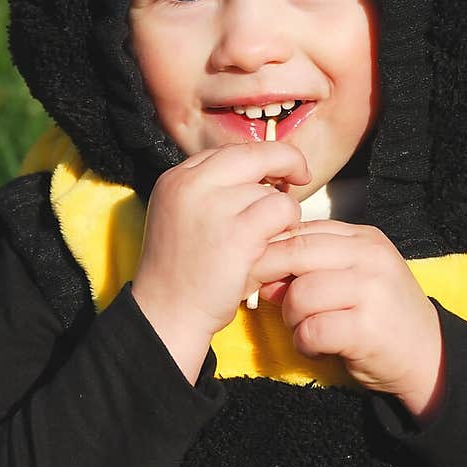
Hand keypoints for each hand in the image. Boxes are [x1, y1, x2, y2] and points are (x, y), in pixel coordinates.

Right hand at [131, 143, 310, 379]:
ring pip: (272, 190)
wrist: (167, 314)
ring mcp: (213, 206)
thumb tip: (264, 173)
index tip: (274, 172)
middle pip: (255, 154)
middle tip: (299, 177)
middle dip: (285, 161)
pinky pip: (282, 211)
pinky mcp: (237, 233)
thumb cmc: (182, 273)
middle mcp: (190, 184)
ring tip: (267, 240)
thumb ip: (214, 192)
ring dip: (281, 213)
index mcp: (175, 179)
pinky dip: (287, 228)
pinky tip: (274, 248)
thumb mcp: (184, 217)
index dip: (257, 160)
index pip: (228, 152)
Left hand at [255, 221, 443, 418]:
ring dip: (291, 319)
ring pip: (300, 294)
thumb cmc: (382, 316)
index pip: (301, 230)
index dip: (269, 250)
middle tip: (269, 300)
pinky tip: (318, 348)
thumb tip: (262, 273)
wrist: (430, 357)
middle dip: (271, 278)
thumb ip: (312, 268)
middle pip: (295, 253)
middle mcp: (371, 257)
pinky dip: (305, 344)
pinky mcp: (368, 328)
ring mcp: (372, 291)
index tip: (258, 272)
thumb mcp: (352, 279)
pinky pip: (311, 330)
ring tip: (306, 330)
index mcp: (364, 238)